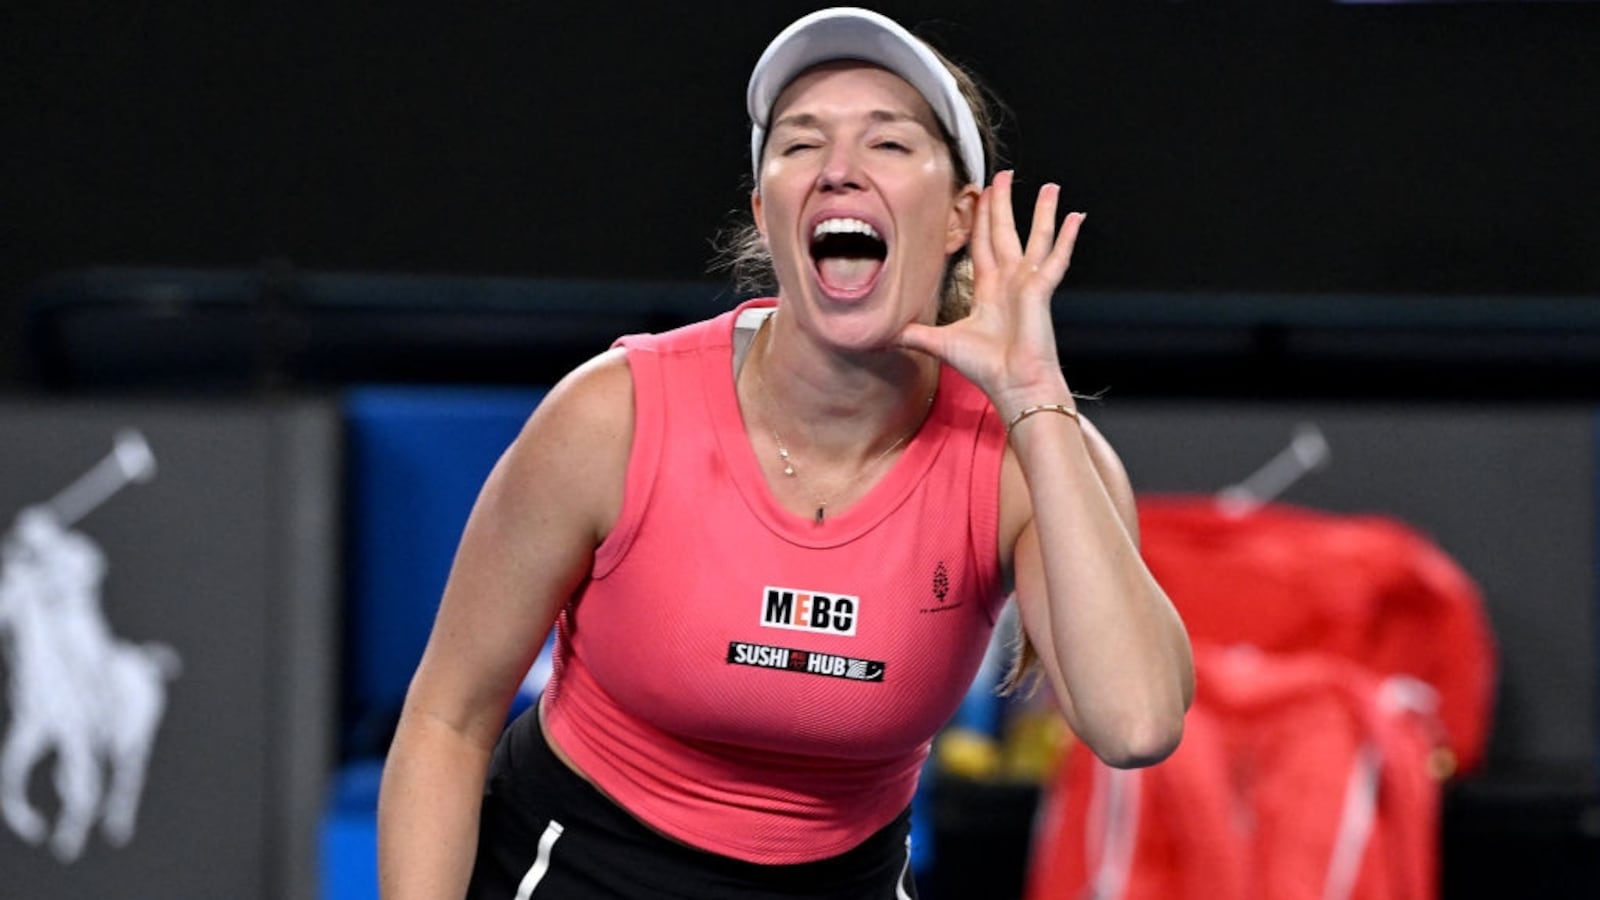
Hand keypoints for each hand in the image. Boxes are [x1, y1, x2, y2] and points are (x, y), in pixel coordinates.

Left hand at [895, 170, 1084, 418]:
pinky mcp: (1041, 289)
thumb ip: (914, 334)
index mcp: (987, 288)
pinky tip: (1076, 217)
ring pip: (1035, 237)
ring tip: (1051, 187)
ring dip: (1042, 211)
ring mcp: (1028, 283)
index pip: (982, 243)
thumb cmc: (985, 367)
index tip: (979, 196)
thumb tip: (882, 335)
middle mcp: (1009, 280)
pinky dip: (1066, 237)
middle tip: (1005, 175)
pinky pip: (1056, 257)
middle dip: (1003, 202)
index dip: (980, 218)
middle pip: (1005, 231)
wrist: (1012, 384)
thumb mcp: (940, 343)